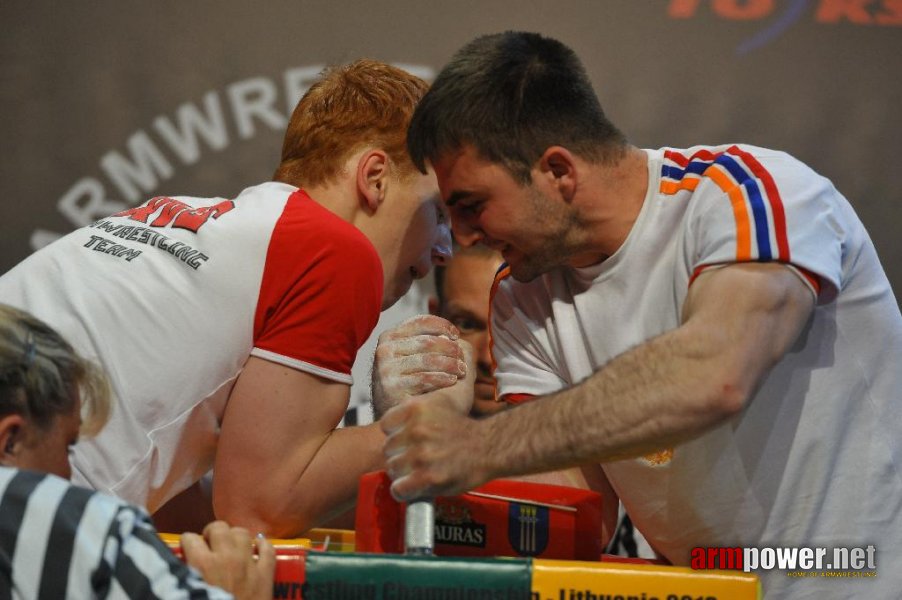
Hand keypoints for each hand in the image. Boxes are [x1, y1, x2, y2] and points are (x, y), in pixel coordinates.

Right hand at [181, 521, 274, 599]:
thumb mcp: (186, 595)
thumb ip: (182, 582)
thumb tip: (174, 576)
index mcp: (201, 566)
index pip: (190, 539)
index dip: (187, 543)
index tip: (187, 548)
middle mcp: (225, 558)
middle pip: (219, 528)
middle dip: (211, 534)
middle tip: (209, 545)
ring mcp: (248, 565)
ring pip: (243, 533)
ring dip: (235, 537)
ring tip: (231, 546)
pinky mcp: (265, 575)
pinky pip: (268, 550)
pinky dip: (263, 546)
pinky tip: (258, 547)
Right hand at [371, 315, 467, 418]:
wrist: (397, 417)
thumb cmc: (413, 383)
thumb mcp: (417, 357)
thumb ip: (432, 341)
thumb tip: (453, 335)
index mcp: (390, 336)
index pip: (421, 322)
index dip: (443, 325)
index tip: (456, 335)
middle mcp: (384, 349)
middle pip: (427, 341)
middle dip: (450, 350)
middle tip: (462, 361)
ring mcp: (385, 369)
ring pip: (427, 359)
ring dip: (450, 365)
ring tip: (461, 371)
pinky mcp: (391, 387)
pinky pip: (424, 378)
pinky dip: (442, 378)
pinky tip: (452, 381)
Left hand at [380, 356, 485, 501]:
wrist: (488, 447)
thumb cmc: (462, 428)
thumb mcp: (438, 403)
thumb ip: (412, 411)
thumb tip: (389, 426)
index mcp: (416, 408)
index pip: (386, 425)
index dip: (396, 434)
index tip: (408, 440)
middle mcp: (416, 429)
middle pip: (388, 448)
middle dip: (400, 455)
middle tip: (417, 458)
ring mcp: (421, 454)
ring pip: (392, 469)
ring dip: (403, 474)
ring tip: (419, 472)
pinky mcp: (427, 477)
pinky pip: (399, 488)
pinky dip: (403, 492)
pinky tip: (414, 488)